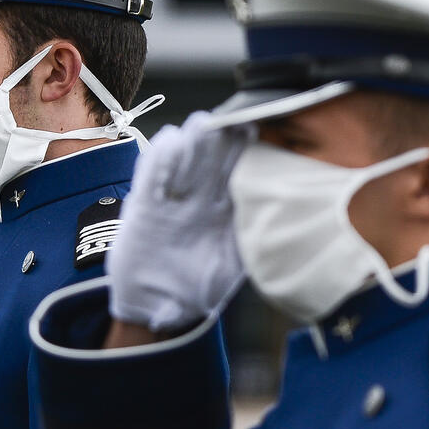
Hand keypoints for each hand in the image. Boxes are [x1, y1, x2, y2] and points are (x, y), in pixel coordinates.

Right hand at [106, 112, 251, 329]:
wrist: (159, 311)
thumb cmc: (200, 290)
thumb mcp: (235, 264)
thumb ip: (252, 237)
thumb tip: (285, 213)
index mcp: (224, 211)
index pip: (238, 172)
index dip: (247, 151)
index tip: (262, 130)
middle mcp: (198, 201)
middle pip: (211, 161)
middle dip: (222, 139)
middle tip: (235, 118)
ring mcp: (170, 203)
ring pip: (183, 164)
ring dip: (192, 143)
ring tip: (203, 123)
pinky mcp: (143, 210)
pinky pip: (152, 181)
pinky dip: (160, 162)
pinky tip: (170, 142)